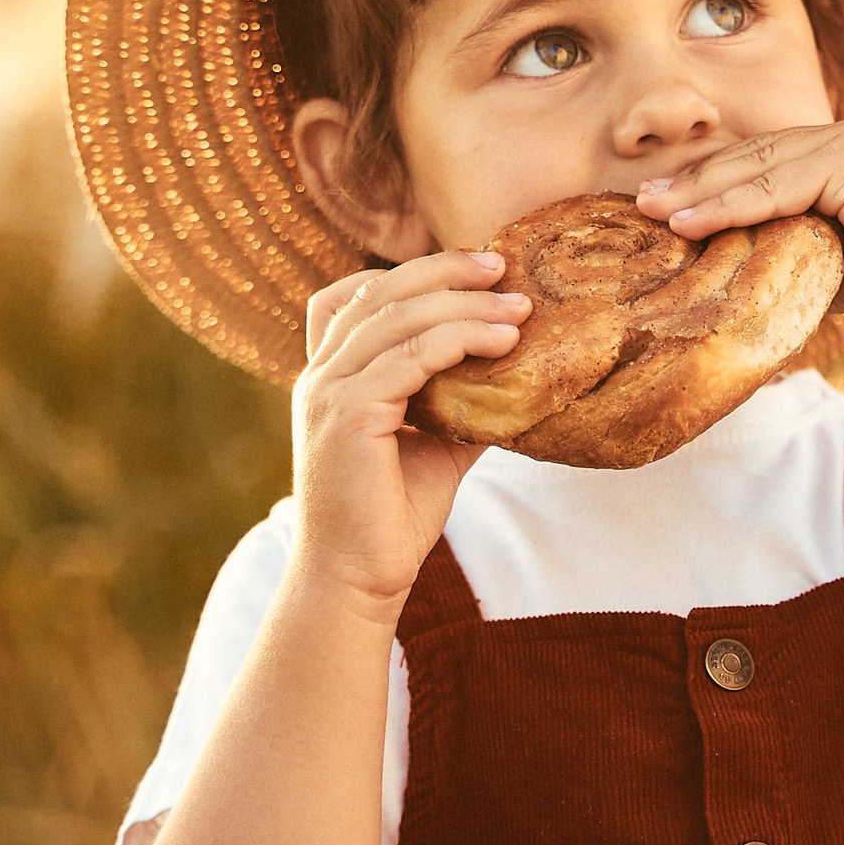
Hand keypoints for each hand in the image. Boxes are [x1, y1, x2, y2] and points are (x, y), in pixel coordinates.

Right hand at [289, 251, 531, 612]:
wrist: (358, 578)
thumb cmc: (393, 515)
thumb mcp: (436, 444)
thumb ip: (464, 401)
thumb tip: (523, 375)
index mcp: (330, 375)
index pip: (356, 294)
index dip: (414, 271)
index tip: (477, 267)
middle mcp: (320, 374)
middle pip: (379, 291)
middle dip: (445, 270)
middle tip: (504, 266)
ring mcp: (327, 392)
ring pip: (398, 319)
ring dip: (465, 305)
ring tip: (520, 308)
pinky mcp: (346, 416)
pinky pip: (407, 358)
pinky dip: (458, 341)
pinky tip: (501, 343)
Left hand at [632, 116, 843, 334]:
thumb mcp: (836, 256)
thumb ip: (792, 242)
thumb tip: (734, 265)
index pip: (770, 157)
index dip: (716, 178)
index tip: (667, 201)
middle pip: (758, 153)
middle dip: (697, 178)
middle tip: (642, 200)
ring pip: (761, 166)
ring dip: (701, 191)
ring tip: (652, 212)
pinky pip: (779, 186)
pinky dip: (729, 206)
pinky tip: (688, 224)